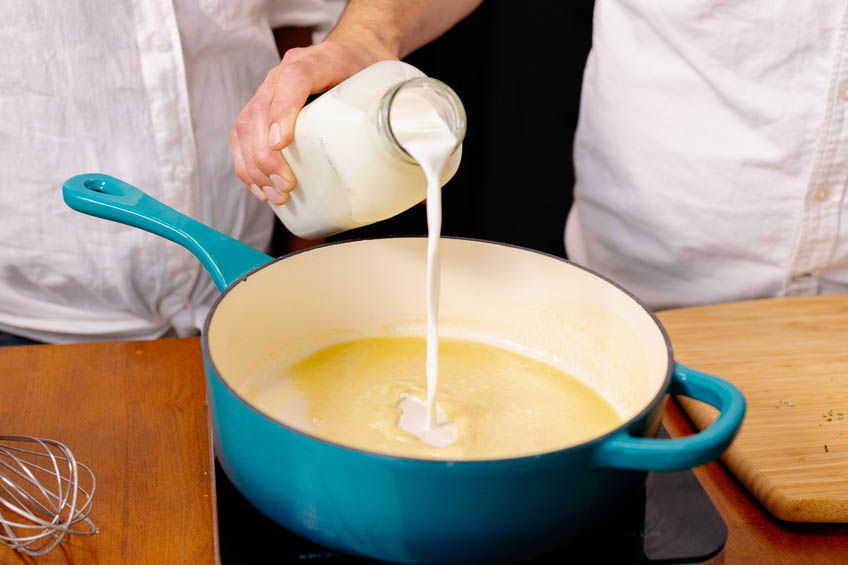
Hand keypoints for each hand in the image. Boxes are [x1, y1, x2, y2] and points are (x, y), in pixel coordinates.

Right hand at [230, 37, 396, 204]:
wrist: (356, 49)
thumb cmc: (369, 69)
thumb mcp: (389, 88)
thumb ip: (402, 133)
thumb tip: (419, 193)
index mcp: (320, 61)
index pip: (294, 79)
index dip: (283, 111)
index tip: (283, 144)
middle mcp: (286, 74)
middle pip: (259, 111)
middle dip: (265, 156)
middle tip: (286, 186)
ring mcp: (270, 91)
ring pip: (244, 126)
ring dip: (253, 166)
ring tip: (275, 195)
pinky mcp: (264, 109)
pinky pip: (242, 136)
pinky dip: (247, 164)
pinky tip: (261, 187)